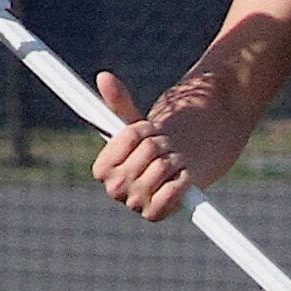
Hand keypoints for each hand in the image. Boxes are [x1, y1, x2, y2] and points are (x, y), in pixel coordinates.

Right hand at [91, 72, 205, 222]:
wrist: (188, 160)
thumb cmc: (158, 140)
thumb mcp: (138, 122)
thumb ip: (119, 102)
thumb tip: (104, 76)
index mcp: (102, 169)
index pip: (121, 143)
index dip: (138, 135)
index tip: (148, 130)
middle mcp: (115, 190)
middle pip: (144, 155)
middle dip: (160, 144)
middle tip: (166, 145)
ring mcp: (135, 204)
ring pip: (160, 169)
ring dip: (175, 158)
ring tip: (175, 159)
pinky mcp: (157, 214)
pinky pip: (169, 195)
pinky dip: (182, 181)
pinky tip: (183, 176)